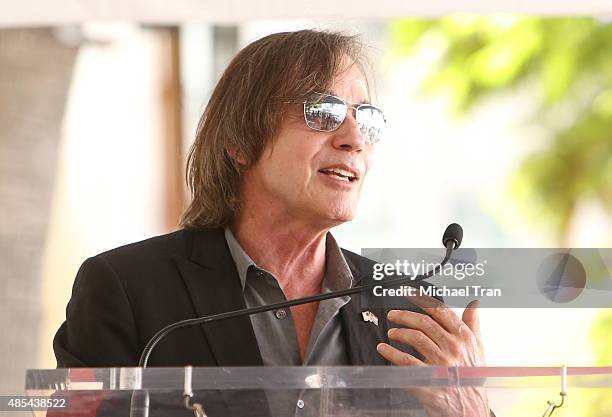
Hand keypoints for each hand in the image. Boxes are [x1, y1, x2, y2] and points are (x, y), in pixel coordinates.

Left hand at [376, 297, 489, 416]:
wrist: (472, 411)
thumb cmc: (472, 379)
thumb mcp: (478, 350)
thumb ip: (473, 325)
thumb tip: (473, 304)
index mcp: (464, 338)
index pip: (440, 311)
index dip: (422, 299)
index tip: (409, 293)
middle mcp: (453, 349)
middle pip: (424, 323)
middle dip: (404, 315)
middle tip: (393, 315)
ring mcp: (441, 365)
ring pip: (415, 339)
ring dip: (398, 333)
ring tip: (391, 332)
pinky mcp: (428, 381)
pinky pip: (405, 363)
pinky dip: (391, 354)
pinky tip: (384, 349)